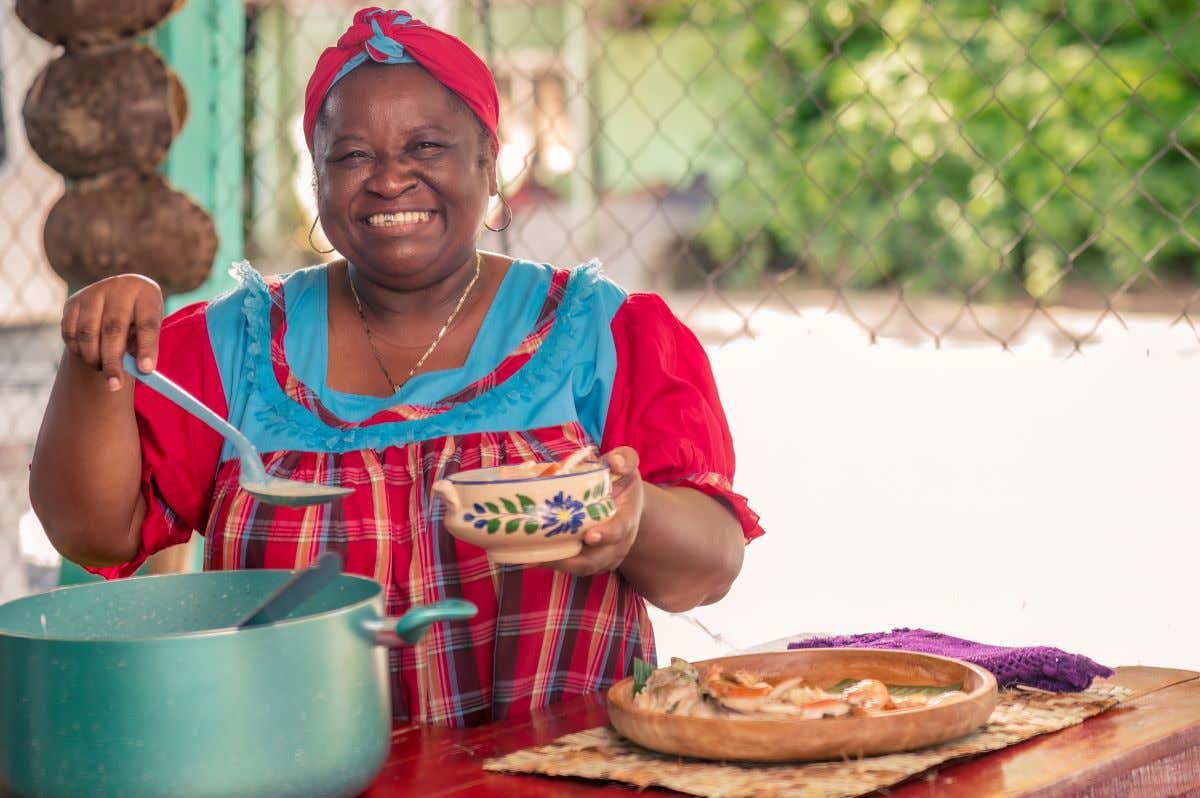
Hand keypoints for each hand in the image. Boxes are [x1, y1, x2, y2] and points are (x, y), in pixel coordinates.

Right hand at [61, 275, 162, 390]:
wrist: (117, 297)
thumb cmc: (138, 319)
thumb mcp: (148, 327)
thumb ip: (144, 347)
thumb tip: (139, 372)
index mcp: (145, 293)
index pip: (147, 323)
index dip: (147, 348)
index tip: (146, 371)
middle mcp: (118, 288)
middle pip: (113, 329)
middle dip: (113, 361)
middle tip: (116, 385)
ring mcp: (92, 293)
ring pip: (88, 333)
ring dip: (93, 358)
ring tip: (103, 370)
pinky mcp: (72, 302)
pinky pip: (70, 333)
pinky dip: (78, 350)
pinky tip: (89, 357)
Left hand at [547, 447, 644, 577]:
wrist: (626, 501)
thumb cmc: (622, 480)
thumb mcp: (627, 464)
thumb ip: (625, 459)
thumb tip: (614, 462)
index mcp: (627, 518)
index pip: (619, 531)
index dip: (606, 535)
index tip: (589, 536)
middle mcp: (618, 542)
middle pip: (599, 559)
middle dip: (576, 561)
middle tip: (549, 556)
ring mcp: (606, 554)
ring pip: (584, 567)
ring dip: (560, 565)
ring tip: (534, 559)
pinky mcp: (591, 559)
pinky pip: (575, 568)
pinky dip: (556, 565)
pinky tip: (535, 557)